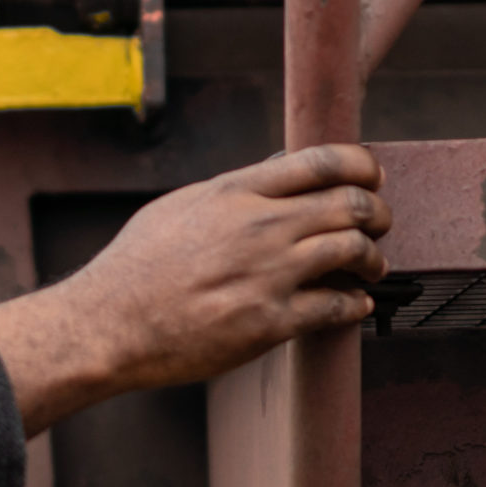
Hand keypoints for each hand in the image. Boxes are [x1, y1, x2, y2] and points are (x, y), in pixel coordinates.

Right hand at [0, 146, 392, 434]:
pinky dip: (357, 304)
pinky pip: (337, 307)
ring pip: (355, 251)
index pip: (322, 162)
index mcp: (234, 193)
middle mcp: (258, 228)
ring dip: (373, 260)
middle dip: (378, 214)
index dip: (361, 167)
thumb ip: (229, 190)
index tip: (370, 179)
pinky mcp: (269, 323)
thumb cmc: (134, 267)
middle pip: (351, 204)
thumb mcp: (177, 207)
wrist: (107, 325)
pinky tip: (356, 305)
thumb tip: (272, 173)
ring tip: (370, 268)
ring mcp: (267, 276)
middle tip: (378, 226)